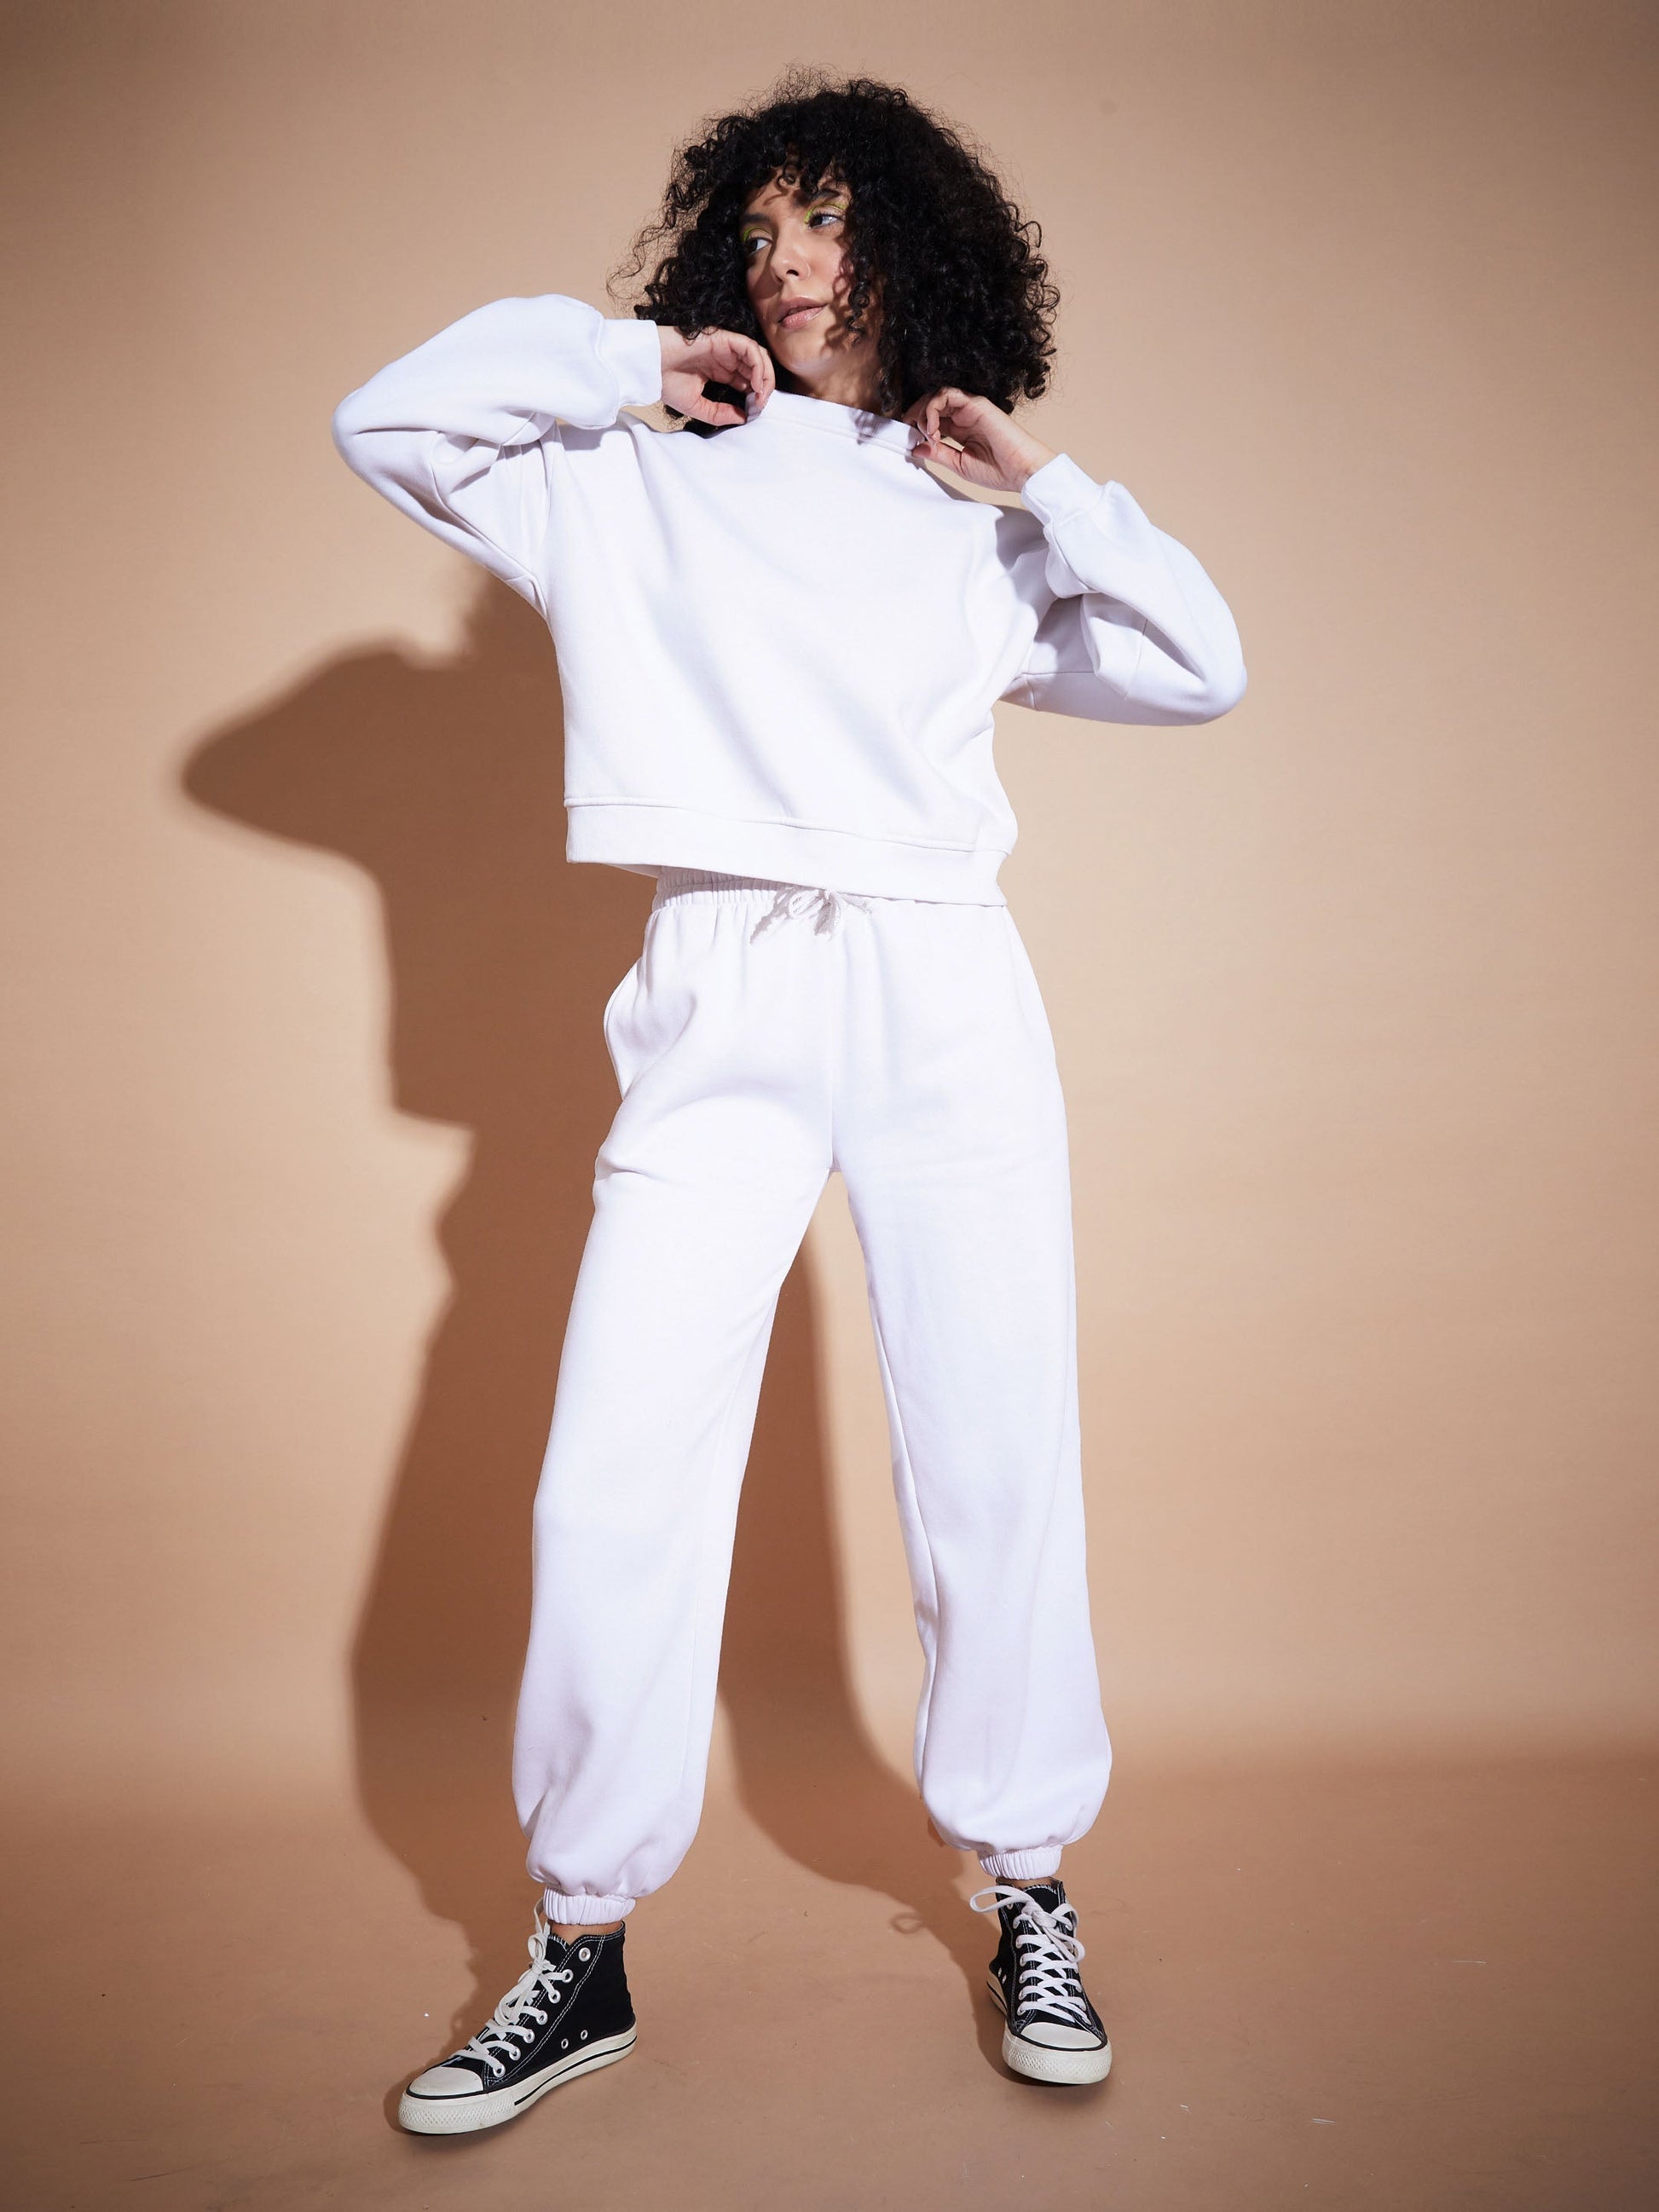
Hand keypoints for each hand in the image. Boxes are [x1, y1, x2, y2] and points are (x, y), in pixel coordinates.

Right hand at [658, 324, 774, 427]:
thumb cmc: (665, 383)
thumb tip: (743, 418)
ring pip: (758, 356)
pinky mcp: (723, 338)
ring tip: (761, 395)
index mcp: (720, 371)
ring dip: (765, 376)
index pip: (748, 380)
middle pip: (757, 368)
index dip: (756, 395)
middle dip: (765, 387)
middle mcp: (725, 358)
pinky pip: (750, 348)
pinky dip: (758, 365)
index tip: (755, 411)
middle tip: (761, 405)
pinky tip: (756, 383)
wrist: (648, 366)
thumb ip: (720, 413)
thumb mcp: (697, 406)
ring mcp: (725, 347)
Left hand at [903, 386, 1055, 495]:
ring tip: (927, 434)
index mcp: (961, 430)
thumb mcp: (959, 464)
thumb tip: (915, 447)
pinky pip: (947, 394)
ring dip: (923, 413)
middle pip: (931, 404)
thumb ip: (938, 454)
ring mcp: (970, 408)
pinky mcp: (976, 404)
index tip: (909, 440)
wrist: (1022, 471)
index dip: (917, 426)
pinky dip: (933, 408)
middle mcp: (964, 416)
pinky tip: (934, 429)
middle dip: (915, 416)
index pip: (932, 419)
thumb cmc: (998, 471)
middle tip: (910, 432)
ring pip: (936, 396)